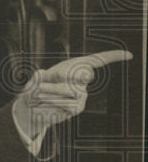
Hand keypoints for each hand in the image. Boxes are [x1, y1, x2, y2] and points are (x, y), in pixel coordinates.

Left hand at [14, 50, 132, 139]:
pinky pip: (67, 103)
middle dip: (62, 75)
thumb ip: (48, 75)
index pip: (98, 60)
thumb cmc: (36, 86)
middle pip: (81, 74)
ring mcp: (82, 94)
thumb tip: (64, 78)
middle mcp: (83, 80)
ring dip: (51, 91)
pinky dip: (53, 101)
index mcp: (76, 66)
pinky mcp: (78, 107)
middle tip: (42, 84)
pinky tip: (47, 101)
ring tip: (40, 92)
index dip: (113, 56)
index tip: (129, 55)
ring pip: (70, 90)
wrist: (32, 105)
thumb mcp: (39, 76)